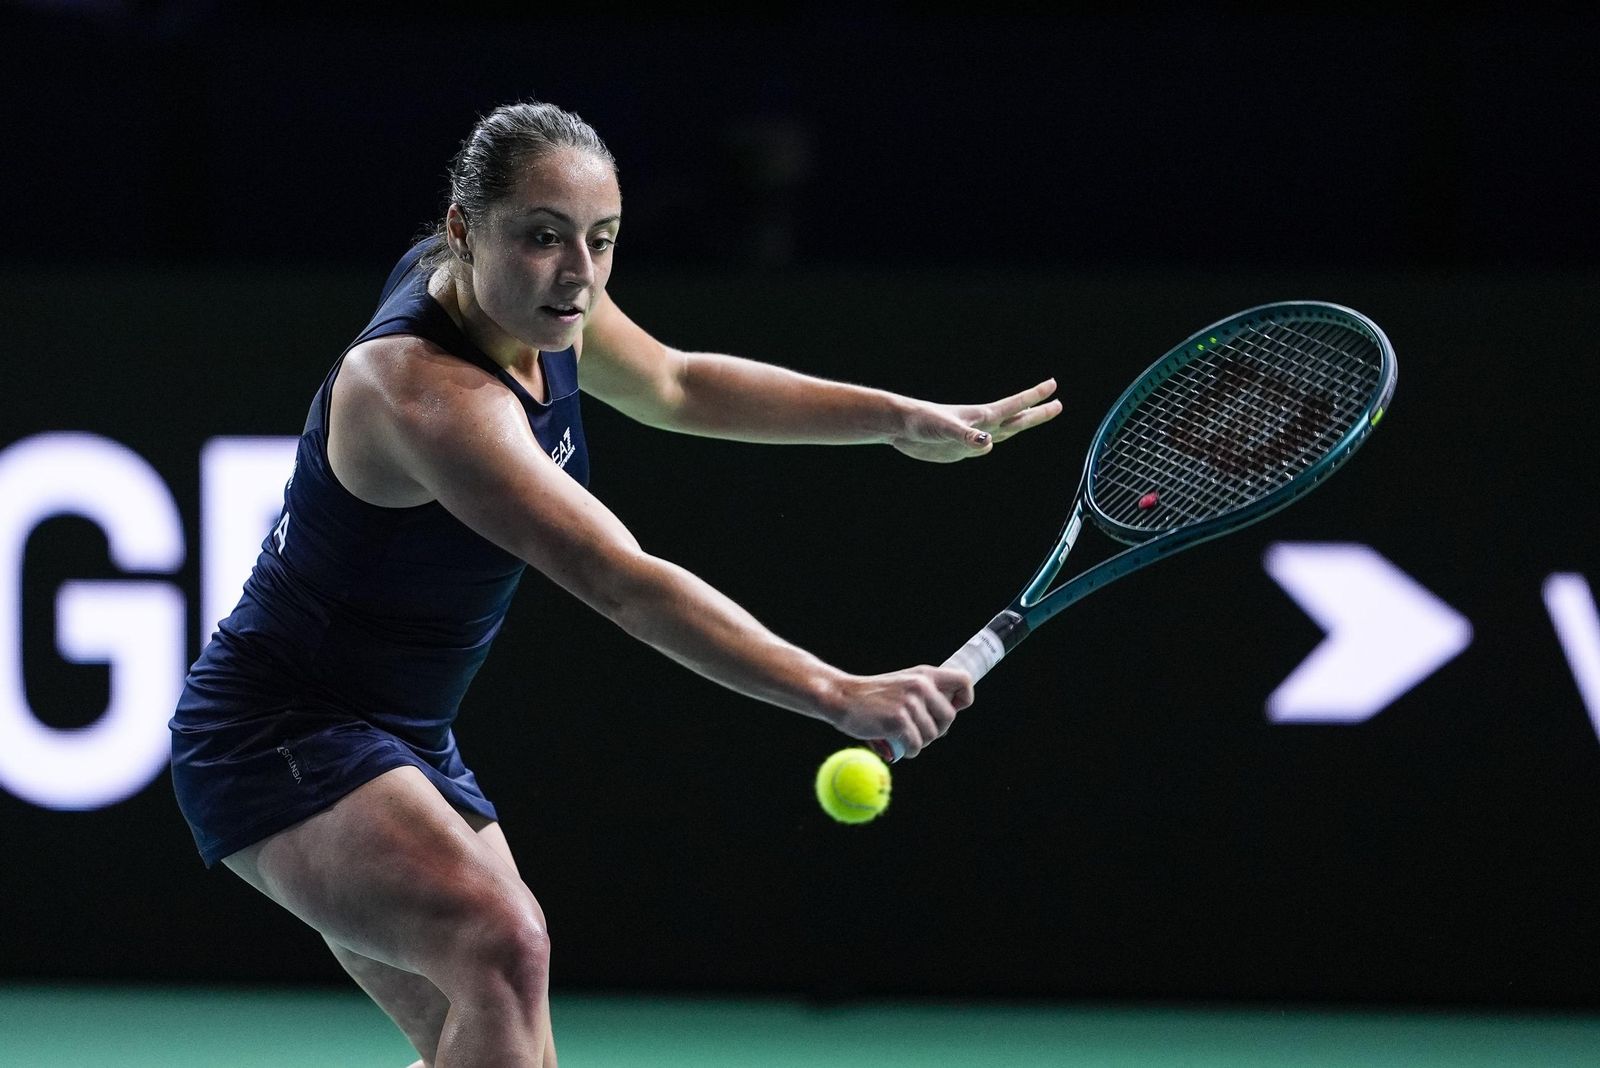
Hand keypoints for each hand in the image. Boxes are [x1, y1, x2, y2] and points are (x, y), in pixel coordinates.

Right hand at [829, 666, 974, 758]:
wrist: (841, 697)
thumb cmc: (873, 697)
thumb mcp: (903, 685)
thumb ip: (925, 695)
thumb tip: (949, 721)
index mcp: (924, 675)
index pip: (964, 681)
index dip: (964, 699)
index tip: (951, 709)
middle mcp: (920, 685)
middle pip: (949, 718)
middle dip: (937, 730)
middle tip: (919, 732)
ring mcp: (909, 703)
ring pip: (932, 735)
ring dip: (920, 742)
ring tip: (903, 737)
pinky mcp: (898, 720)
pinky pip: (916, 746)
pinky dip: (909, 751)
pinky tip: (898, 746)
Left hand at [890, 378, 1061, 462]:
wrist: (901, 427)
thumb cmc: (921, 422)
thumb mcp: (945, 430)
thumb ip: (967, 437)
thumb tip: (988, 444)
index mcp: (982, 417)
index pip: (1015, 405)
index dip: (1035, 397)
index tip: (1053, 386)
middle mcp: (981, 425)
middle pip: (1017, 419)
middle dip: (1039, 412)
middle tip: (1059, 404)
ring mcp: (971, 437)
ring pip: (1004, 431)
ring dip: (1022, 425)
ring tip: (1036, 417)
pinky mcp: (960, 448)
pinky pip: (983, 446)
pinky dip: (994, 443)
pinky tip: (993, 443)